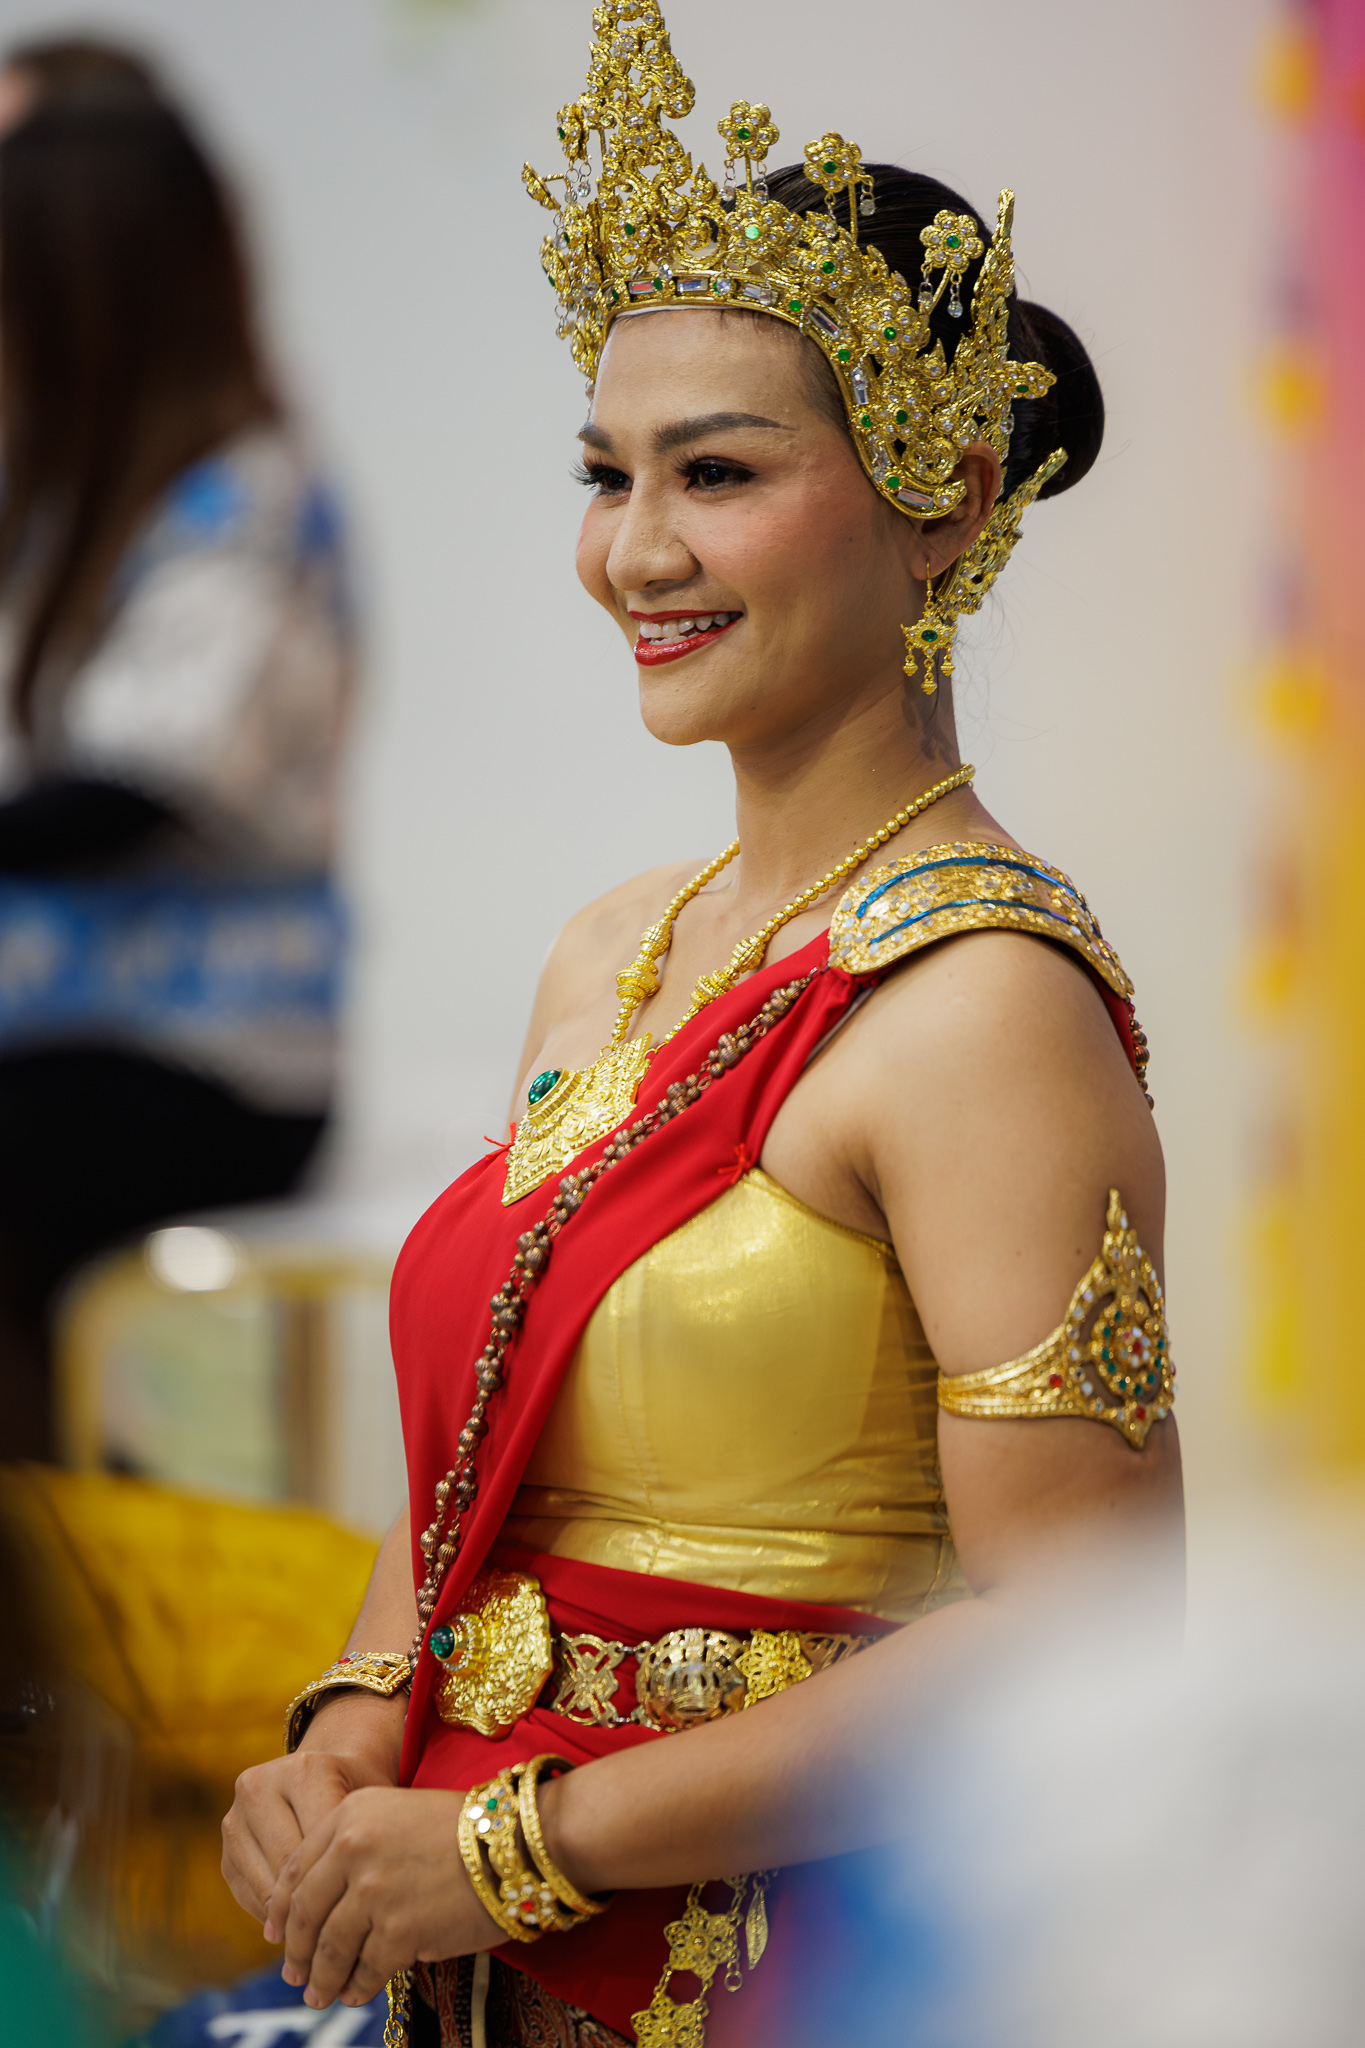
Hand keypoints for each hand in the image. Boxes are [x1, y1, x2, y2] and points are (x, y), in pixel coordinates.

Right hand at [221, 1694, 405, 1924]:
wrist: (323, 1777)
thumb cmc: (358, 1794)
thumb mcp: (373, 1807)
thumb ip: (366, 1843)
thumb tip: (363, 1909)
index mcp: (304, 1769)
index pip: (322, 1843)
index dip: (344, 1882)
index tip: (367, 1917)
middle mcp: (259, 1787)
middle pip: (289, 1868)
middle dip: (317, 1907)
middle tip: (344, 1945)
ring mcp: (235, 1819)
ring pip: (267, 1889)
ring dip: (294, 1921)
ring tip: (325, 1944)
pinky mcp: (225, 1852)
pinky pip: (250, 1899)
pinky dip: (277, 1919)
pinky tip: (303, 1927)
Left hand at [268, 1786, 504, 2007]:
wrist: (516, 1841)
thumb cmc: (464, 1827)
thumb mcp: (397, 1814)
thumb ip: (356, 1847)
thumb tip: (323, 1901)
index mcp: (349, 1813)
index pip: (297, 1868)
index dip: (282, 1908)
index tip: (277, 1931)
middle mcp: (353, 1849)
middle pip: (305, 1913)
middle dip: (296, 1951)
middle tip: (293, 1974)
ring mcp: (373, 1893)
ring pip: (330, 1948)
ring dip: (322, 1978)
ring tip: (319, 1994)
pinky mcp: (398, 1932)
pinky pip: (365, 1969)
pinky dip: (357, 1986)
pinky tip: (356, 1993)